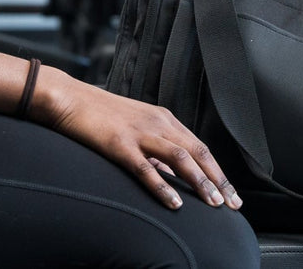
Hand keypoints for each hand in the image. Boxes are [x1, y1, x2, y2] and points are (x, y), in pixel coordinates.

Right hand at [35, 70, 242, 211]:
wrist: (69, 98)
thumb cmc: (99, 115)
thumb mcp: (135, 128)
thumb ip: (155, 150)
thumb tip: (172, 177)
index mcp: (163, 119)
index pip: (200, 148)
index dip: (217, 172)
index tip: (230, 194)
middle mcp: (157, 123)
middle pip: (198, 153)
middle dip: (218, 180)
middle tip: (233, 204)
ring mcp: (139, 133)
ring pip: (180, 159)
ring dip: (200, 183)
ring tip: (213, 204)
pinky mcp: (119, 144)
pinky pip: (146, 168)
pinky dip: (164, 186)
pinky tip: (175, 202)